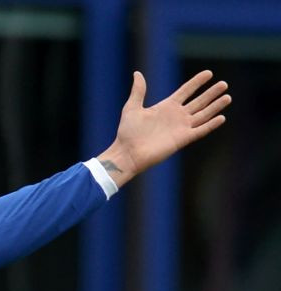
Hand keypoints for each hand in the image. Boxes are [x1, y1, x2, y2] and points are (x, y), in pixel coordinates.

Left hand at [98, 70, 230, 187]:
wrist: (127, 153)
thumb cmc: (127, 132)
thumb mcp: (132, 108)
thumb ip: (138, 91)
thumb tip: (137, 73)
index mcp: (166, 107)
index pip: (186, 91)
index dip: (197, 82)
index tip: (209, 73)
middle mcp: (176, 116)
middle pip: (198, 102)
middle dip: (211, 93)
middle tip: (224, 84)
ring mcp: (180, 128)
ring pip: (203, 114)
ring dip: (215, 106)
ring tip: (227, 97)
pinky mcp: (182, 139)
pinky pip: (200, 131)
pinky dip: (210, 125)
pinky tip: (221, 117)